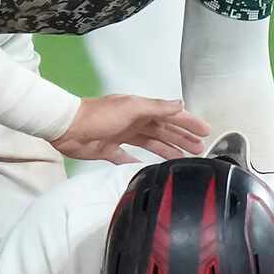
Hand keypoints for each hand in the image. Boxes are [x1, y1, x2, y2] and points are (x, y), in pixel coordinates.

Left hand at [54, 96, 209, 163]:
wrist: (69, 128)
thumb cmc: (99, 115)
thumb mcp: (132, 107)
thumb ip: (156, 108)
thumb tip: (180, 105)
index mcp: (140, 109)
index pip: (170, 116)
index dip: (188, 123)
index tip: (205, 131)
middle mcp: (133, 121)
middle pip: (163, 130)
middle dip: (182, 138)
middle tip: (200, 149)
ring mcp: (122, 136)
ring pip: (151, 143)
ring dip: (167, 150)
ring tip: (183, 159)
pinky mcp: (110, 150)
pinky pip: (128, 157)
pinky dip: (139, 161)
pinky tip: (150, 167)